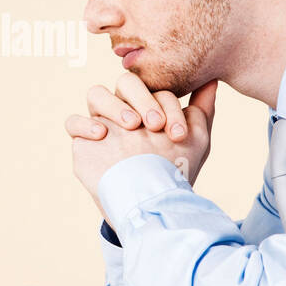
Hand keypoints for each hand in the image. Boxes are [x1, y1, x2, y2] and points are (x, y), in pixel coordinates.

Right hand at [66, 78, 217, 217]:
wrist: (152, 205)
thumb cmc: (175, 171)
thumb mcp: (196, 140)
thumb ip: (202, 109)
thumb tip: (212, 80)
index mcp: (150, 106)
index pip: (155, 88)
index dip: (167, 105)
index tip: (177, 134)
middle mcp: (126, 111)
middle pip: (125, 82)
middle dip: (142, 98)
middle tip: (154, 124)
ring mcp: (104, 125)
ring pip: (96, 93)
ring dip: (114, 104)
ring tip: (131, 125)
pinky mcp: (84, 143)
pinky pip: (73, 121)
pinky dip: (84, 124)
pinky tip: (102, 135)